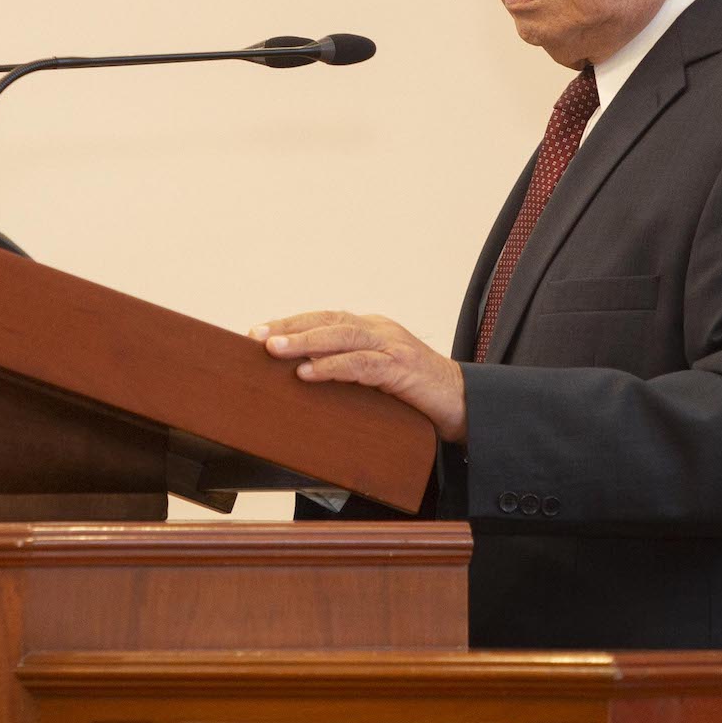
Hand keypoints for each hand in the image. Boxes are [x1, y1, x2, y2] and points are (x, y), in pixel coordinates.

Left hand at [250, 310, 468, 442]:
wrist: (466, 404)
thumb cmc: (416, 395)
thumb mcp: (375, 379)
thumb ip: (346, 372)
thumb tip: (302, 378)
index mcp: (372, 329)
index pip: (326, 318)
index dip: (292, 322)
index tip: (258, 331)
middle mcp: (380, 330)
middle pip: (328, 320)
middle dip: (289, 327)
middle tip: (255, 335)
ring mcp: (393, 346)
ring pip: (342, 336)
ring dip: (304, 341)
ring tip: (272, 349)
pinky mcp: (403, 368)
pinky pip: (362, 364)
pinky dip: (332, 367)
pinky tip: (308, 372)